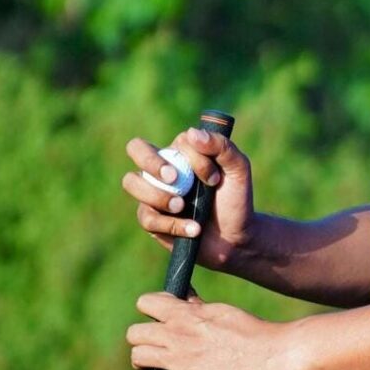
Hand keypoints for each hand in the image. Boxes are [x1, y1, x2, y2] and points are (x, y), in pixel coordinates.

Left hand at [119, 292, 300, 369]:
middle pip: (134, 333)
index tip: (160, 320)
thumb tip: (184, 298)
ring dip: (143, 364)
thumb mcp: (222, 311)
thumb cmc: (254, 332)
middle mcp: (177, 335)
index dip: (150, 311)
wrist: (276, 356)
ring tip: (153, 369)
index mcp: (186, 313)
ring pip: (138, 358)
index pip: (145, 303)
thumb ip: (198, 307)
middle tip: (157, 348)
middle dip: (143, 340)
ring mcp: (181, 362)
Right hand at [122, 125, 257, 271]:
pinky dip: (172, 224)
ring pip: (132, 182)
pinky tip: (193, 229)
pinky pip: (146, 217)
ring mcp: (152, 193)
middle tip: (173, 178)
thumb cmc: (235, 198)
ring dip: (158, 195)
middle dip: (151, 161)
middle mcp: (161, 168)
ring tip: (182, 207)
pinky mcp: (151, 219)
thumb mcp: (238, 169)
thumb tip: (192, 133)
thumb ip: (221, 146)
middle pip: (136, 148)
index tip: (213, 179)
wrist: (236, 237)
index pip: (176, 143)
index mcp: (182, 151)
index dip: (194, 159)